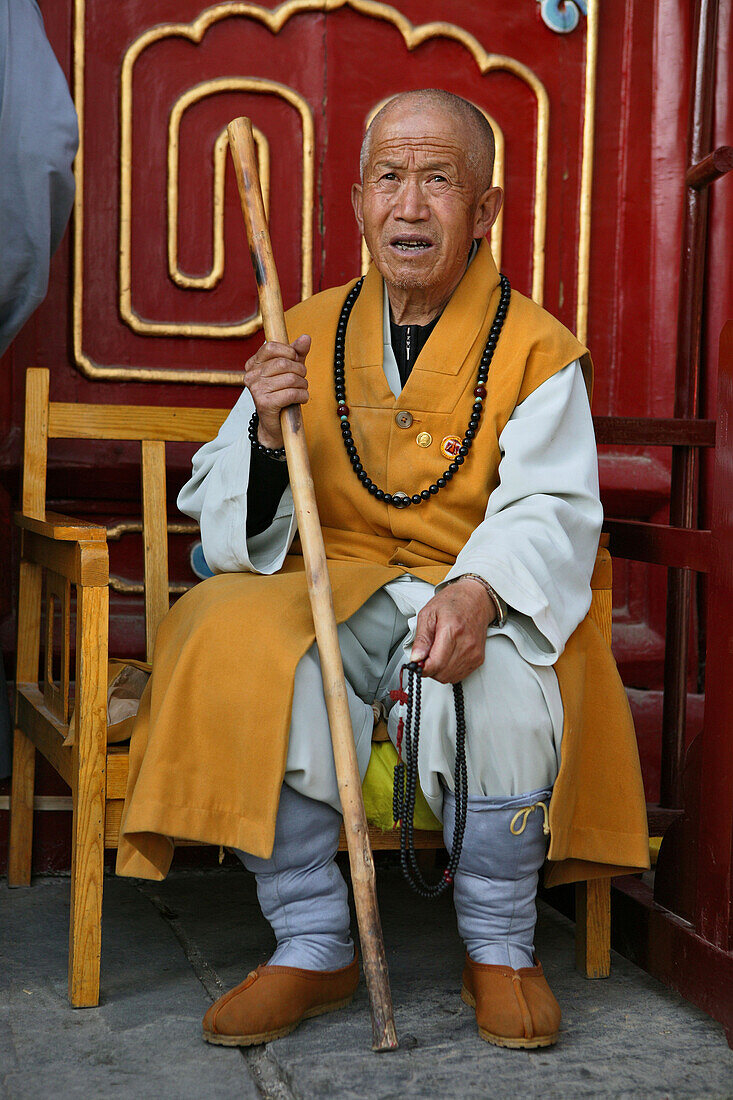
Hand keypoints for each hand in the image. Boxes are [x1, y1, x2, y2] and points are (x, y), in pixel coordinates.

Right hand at [243, 334, 310, 448]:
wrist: (275, 424)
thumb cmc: (282, 394)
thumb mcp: (290, 370)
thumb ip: (297, 353)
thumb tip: (306, 337)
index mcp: (253, 364)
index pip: (271, 347)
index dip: (289, 352)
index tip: (296, 360)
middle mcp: (251, 376)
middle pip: (284, 363)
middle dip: (300, 371)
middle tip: (301, 380)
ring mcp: (256, 389)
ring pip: (291, 378)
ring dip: (303, 385)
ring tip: (301, 390)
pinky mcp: (265, 403)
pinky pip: (291, 393)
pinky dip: (302, 396)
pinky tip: (301, 399)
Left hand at [410, 578, 495, 683]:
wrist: (476, 599)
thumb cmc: (454, 602)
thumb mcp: (428, 614)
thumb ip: (421, 638)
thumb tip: (416, 658)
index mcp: (452, 631)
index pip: (436, 664)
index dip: (422, 668)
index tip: (417, 663)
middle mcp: (466, 644)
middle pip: (442, 674)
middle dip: (429, 669)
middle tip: (425, 656)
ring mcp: (474, 653)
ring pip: (450, 677)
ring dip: (439, 671)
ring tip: (436, 654)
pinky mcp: (478, 659)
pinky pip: (459, 675)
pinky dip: (449, 670)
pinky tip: (446, 657)